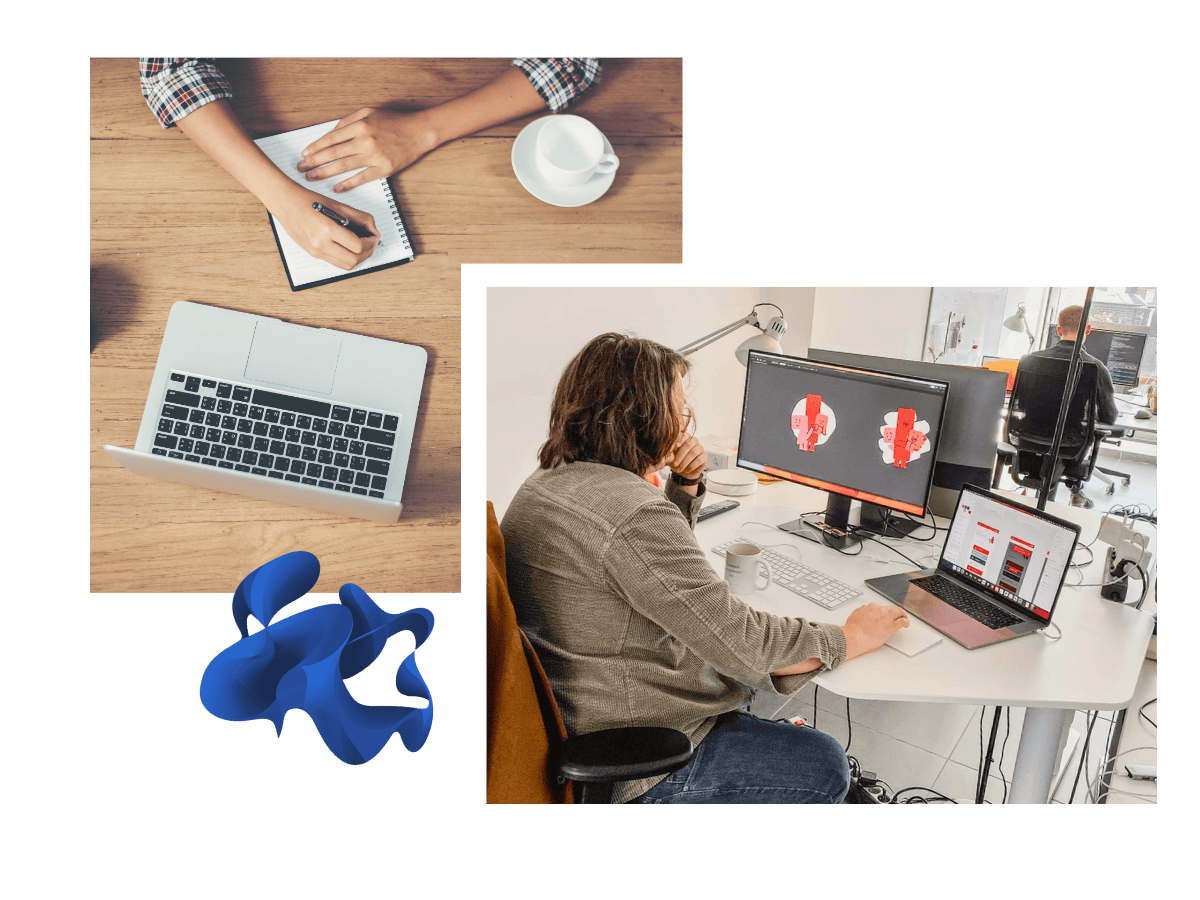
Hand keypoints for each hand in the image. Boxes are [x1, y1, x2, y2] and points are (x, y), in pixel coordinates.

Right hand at [269, 186, 378, 269]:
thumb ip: (359, 218)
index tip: (373, 237)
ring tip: (362, 247)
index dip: (370, 243)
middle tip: (371, 244)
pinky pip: (336, 263)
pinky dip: (347, 258)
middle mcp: (320, 243)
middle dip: (367, 253)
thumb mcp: (338, 205)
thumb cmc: (309, 201)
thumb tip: (374, 230)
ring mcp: (316, 251)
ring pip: (346, 265)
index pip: (357, 246)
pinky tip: (350, 248)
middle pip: (353, 260)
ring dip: (358, 258)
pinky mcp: (314, 254)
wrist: (286, 204)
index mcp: (326, 229)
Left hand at [297, 108, 439, 192]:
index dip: (315, 147)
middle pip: (333, 153)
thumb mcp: (369, 112)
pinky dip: (348, 184)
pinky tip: (337, 187)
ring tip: (312, 177)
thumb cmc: (395, 122)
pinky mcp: (383, 168)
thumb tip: (331, 132)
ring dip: (325, 172)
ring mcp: (374, 156)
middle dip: (314, 161)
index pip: (331, 138)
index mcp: (360, 125)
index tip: (305, 154)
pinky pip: (362, 178)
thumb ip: (348, 120)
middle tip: (302, 168)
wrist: (419, 132)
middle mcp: (365, 140)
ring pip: (344, 166)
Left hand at [666, 433, 706, 481]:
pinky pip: (699, 460)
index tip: (675, 446)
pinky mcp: (704, 456)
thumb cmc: (676, 461)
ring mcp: (700, 448)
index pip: (684, 435)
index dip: (680, 440)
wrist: (683, 471)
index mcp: (685, 438)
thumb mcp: (670, 456)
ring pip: (694, 452)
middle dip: (680, 455)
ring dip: (685, 462)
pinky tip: (686, 470)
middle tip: (675, 463)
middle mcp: (694, 441)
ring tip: (679, 469)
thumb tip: (667, 448)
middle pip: (688, 445)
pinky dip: (691, 466)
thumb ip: (670, 451)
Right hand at [841, 603, 908, 659]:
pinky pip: (903, 621)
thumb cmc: (852, 629)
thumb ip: (860, 611)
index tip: (884, 615)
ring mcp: (887, 618)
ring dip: (902, 614)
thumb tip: (862, 610)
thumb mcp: (854, 615)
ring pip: (899, 612)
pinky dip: (906, 622)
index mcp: (871, 608)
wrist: (854, 637)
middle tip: (897, 615)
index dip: (884, 611)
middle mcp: (880, 611)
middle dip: (895, 611)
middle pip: (891, 608)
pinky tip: (906, 624)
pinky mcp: (892, 627)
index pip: (881, 607)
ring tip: (904, 618)